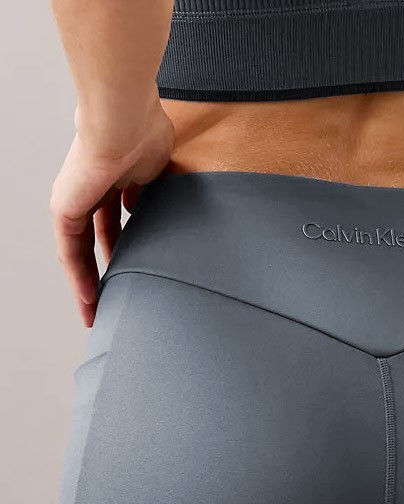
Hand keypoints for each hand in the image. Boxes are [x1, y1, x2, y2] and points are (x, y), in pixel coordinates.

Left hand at [50, 97, 173, 325]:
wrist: (124, 118)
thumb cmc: (146, 131)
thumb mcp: (160, 168)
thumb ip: (158, 188)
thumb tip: (165, 206)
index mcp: (114, 178)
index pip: (113, 220)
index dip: (123, 246)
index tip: (133, 269)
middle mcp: (91, 190)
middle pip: (96, 240)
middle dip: (105, 270)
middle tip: (113, 299)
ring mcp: (75, 199)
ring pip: (79, 251)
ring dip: (88, 283)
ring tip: (97, 312)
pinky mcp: (65, 209)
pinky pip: (71, 252)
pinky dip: (80, 277)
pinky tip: (90, 300)